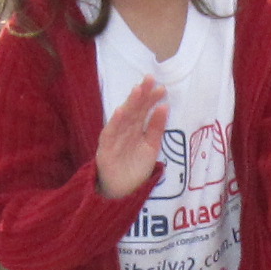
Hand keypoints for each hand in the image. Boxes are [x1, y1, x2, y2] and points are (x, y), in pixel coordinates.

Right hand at [96, 77, 168, 199]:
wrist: (123, 190)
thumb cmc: (136, 166)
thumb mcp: (151, 146)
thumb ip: (157, 128)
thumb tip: (165, 106)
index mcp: (136, 128)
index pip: (144, 110)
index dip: (151, 99)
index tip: (161, 88)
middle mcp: (125, 129)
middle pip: (134, 109)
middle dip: (141, 94)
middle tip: (150, 79)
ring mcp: (115, 137)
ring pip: (123, 118)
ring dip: (130, 104)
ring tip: (137, 90)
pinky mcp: (105, 148)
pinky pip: (110, 134)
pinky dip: (115, 122)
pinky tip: (121, 111)